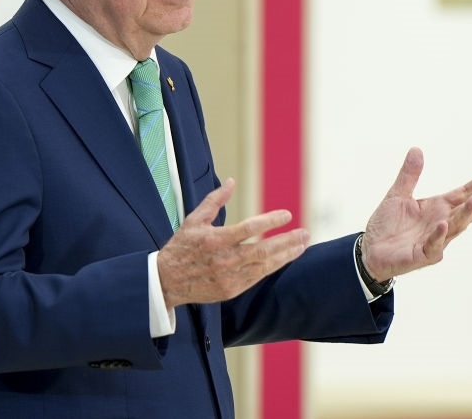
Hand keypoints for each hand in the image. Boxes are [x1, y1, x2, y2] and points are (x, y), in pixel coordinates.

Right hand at [157, 178, 309, 308]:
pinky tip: (284, 258)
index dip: (271, 221)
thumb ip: (215, 200)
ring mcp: (229, 277)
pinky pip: (257, 277)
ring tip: (302, 245)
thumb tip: (231, 181)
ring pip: (264, 266)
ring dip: (286, 255)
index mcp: (214, 240)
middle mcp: (224, 260)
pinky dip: (273, 267)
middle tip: (305, 233)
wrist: (166, 281)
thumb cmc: (182, 246)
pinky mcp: (231, 290)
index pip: (249, 229)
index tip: (287, 214)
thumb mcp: (194, 219)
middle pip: (263, 250)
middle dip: (287, 241)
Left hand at [360, 147, 471, 281]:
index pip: (462, 195)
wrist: (369, 249)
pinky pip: (434, 245)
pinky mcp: (424, 255)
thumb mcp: (398, 195)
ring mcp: (435, 241)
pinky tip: (443, 224)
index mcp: (437, 208)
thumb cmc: (386, 224)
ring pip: (455, 227)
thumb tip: (416, 149)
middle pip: (465, 212)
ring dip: (465, 214)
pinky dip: (439, 235)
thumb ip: (409, 175)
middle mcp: (441, 224)